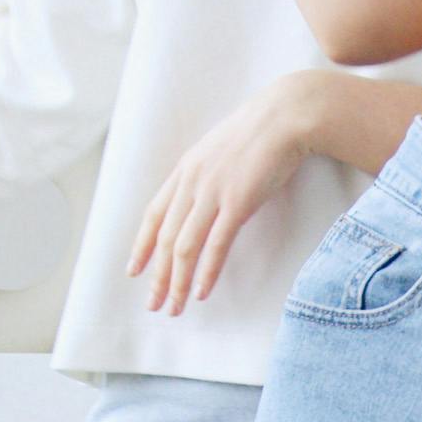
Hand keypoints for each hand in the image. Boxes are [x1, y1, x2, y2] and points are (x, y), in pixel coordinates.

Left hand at [127, 73, 335, 312]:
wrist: (286, 115)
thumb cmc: (262, 132)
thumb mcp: (222, 150)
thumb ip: (208, 174)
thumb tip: (206, 198)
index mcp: (185, 169)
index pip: (153, 214)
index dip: (142, 245)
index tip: (134, 270)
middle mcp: (192, 182)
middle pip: (165, 238)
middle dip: (157, 275)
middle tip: (153, 304)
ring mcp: (212, 192)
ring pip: (184, 247)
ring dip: (177, 282)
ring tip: (175, 307)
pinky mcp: (237, 203)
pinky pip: (215, 245)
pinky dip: (206, 272)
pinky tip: (201, 291)